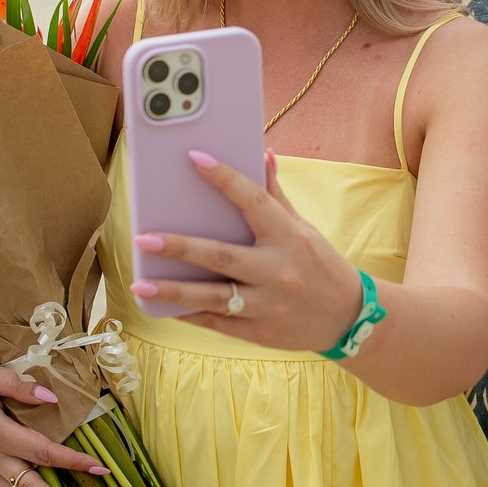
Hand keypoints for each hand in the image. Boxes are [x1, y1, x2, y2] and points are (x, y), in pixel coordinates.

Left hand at [129, 148, 362, 353]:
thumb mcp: (304, 228)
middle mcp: (277, 270)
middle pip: (220, 256)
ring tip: (139, 284)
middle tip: (143, 239)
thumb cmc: (320, 265)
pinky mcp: (258, 331)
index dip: (224, 178)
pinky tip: (162, 306)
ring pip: (213, 297)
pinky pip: (216, 322)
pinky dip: (187, 314)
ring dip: (173, 291)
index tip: (194, 158)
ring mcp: (266, 304)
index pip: (252, 201)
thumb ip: (276, 195)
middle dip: (179, 248)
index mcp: (288, 237)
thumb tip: (263, 155)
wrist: (348, 317)